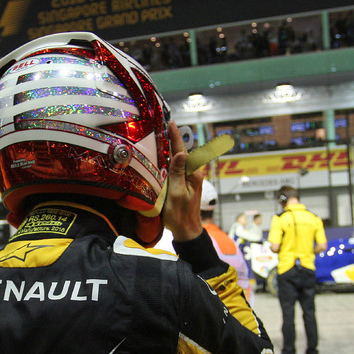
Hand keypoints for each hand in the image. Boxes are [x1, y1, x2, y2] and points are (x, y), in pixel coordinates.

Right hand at [162, 120, 204, 242]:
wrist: (187, 230)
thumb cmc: (180, 214)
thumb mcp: (177, 194)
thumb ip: (178, 173)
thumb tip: (181, 153)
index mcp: (192, 174)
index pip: (182, 151)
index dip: (176, 136)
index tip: (171, 123)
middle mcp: (193, 173)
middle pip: (181, 152)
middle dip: (173, 139)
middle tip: (163, 126)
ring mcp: (189, 178)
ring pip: (179, 159)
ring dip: (170, 148)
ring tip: (160, 136)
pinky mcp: (184, 183)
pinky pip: (176, 167)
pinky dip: (169, 159)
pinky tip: (162, 156)